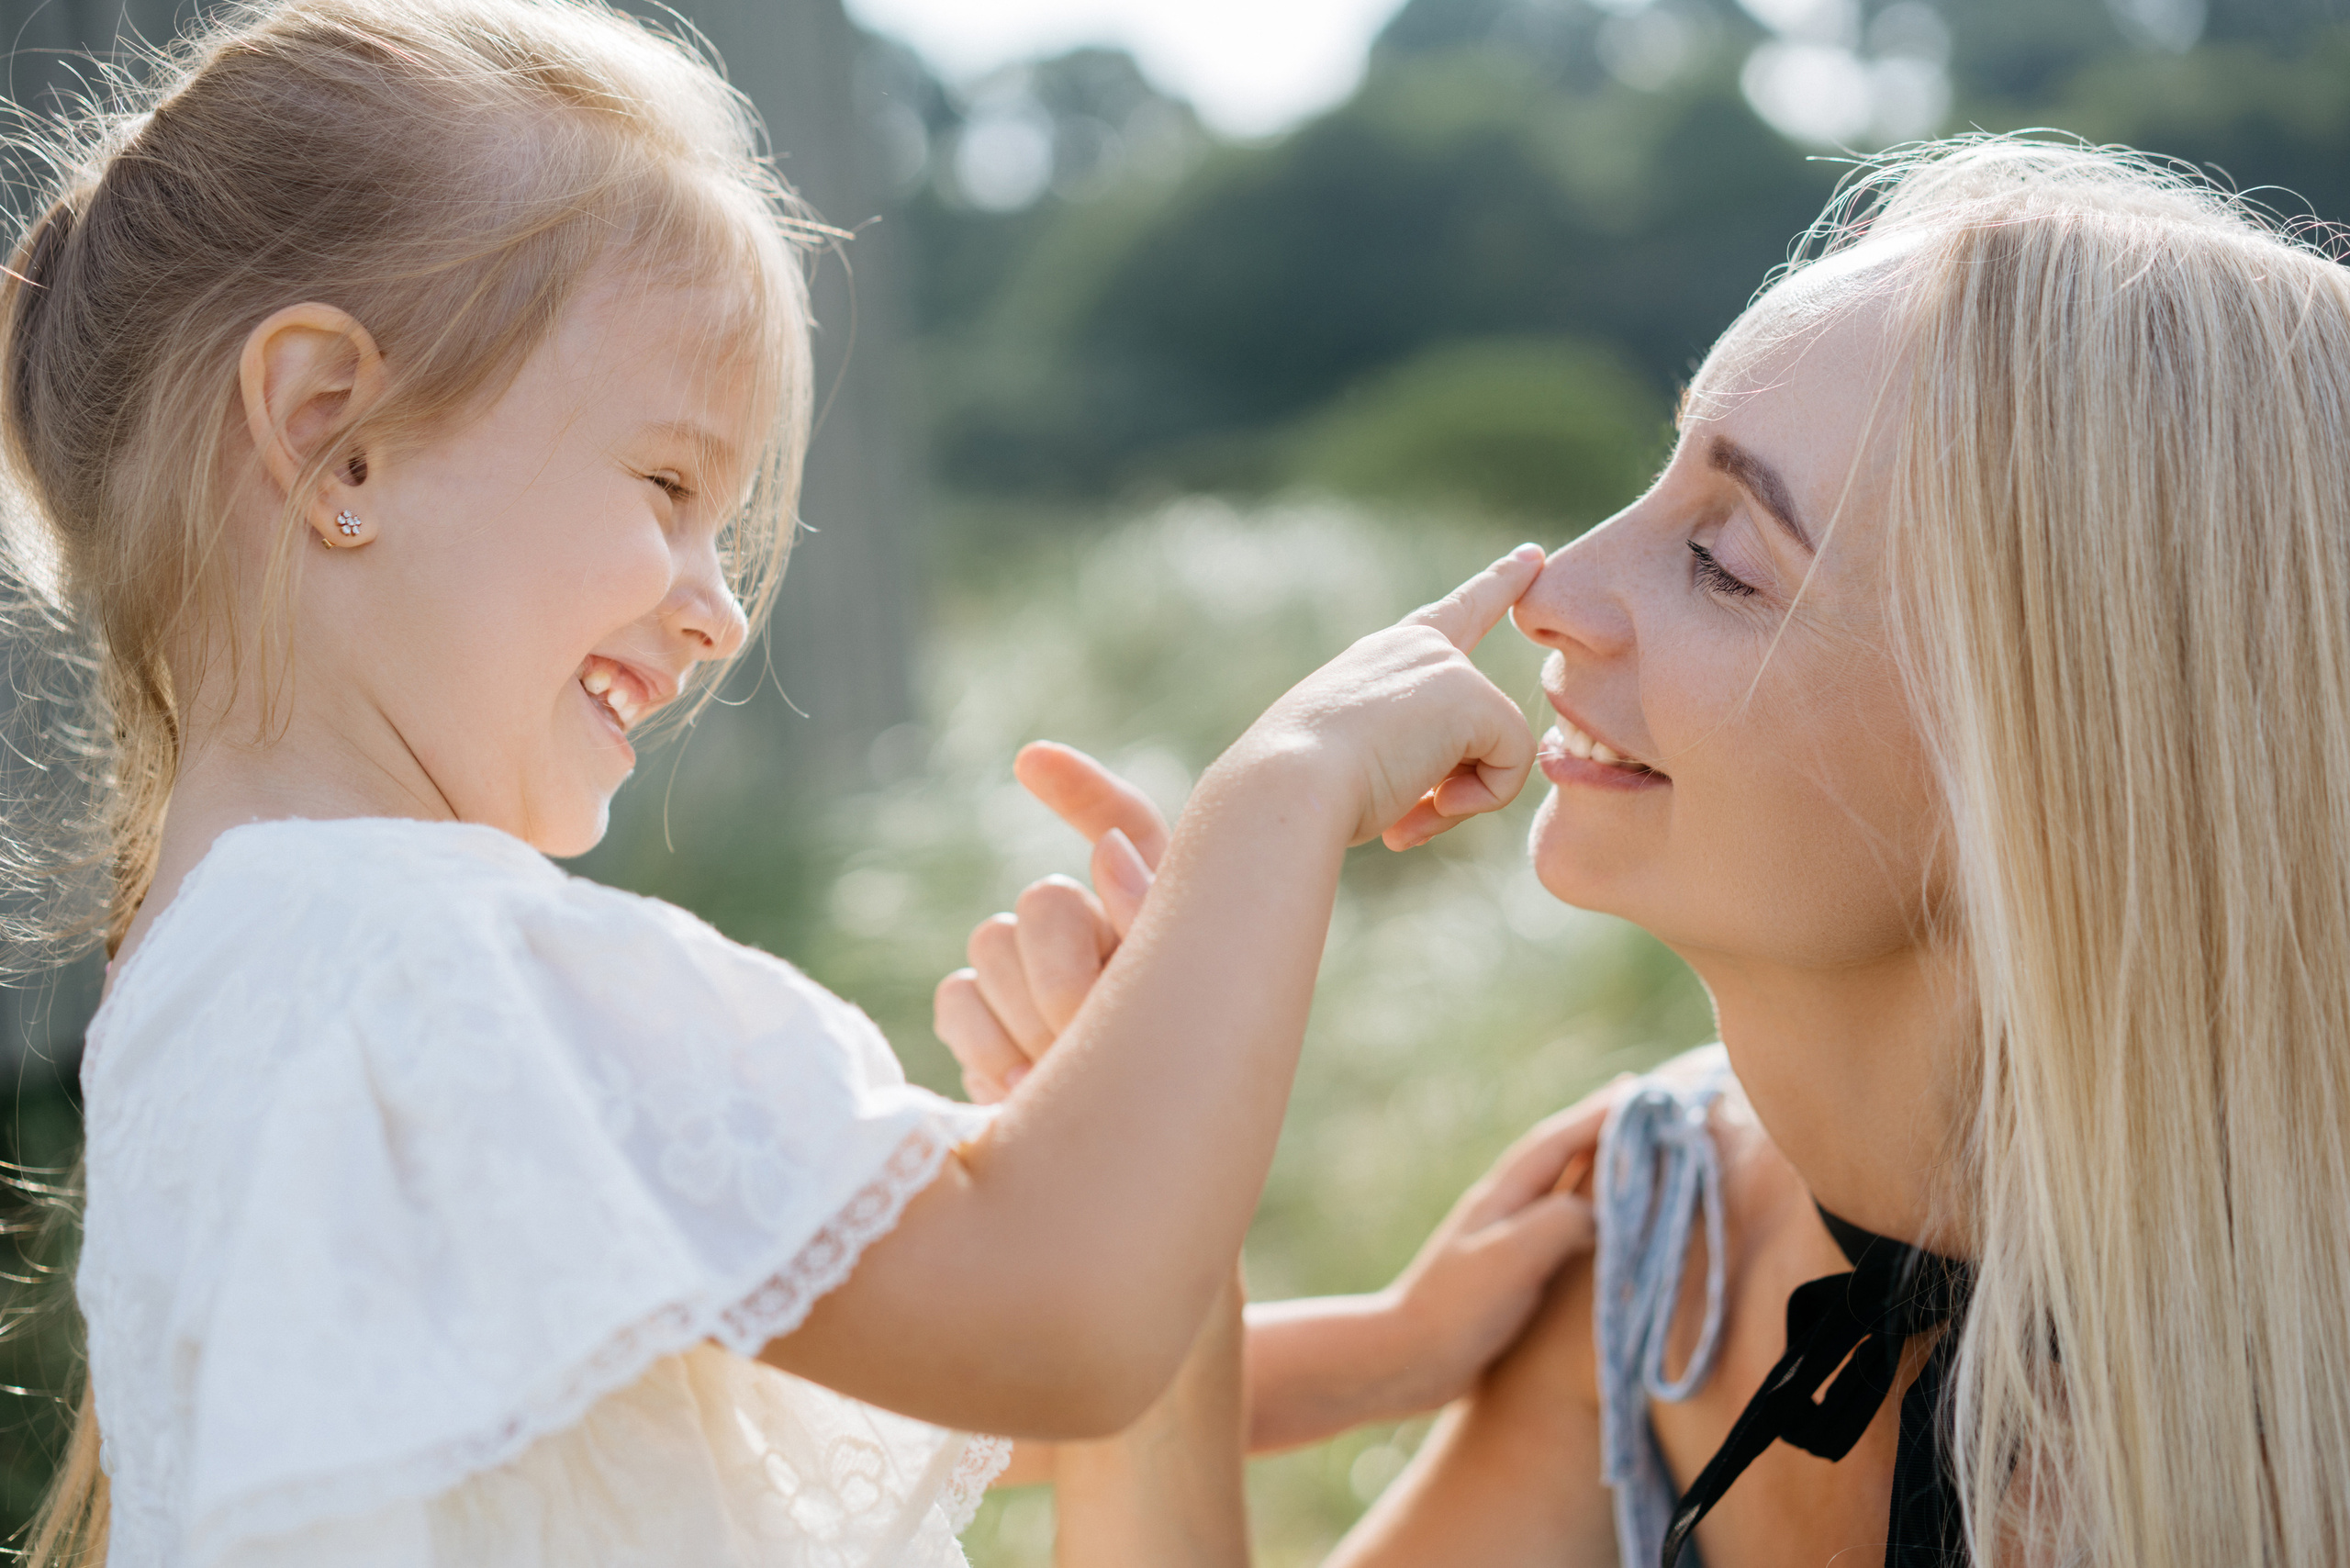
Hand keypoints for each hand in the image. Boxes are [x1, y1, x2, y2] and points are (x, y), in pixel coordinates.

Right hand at [935, 743, 1167, 1103]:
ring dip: (1023, 1017)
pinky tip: (1020, 1090)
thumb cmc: (1183, 1110)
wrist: (1134, 1211)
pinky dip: (983, 1043)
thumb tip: (1106, 853)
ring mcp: (1032, 979)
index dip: (1082, 792)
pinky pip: (955, 996)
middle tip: (1087, 1040)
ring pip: (991, 944)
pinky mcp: (986, 1025)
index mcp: (1163, 918)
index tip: (1030, 763)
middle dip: (1062, 972)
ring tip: (1059, 1078)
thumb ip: (1150, 930)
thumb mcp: (1187, 1016)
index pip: (1127, 826)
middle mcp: (1094, 935)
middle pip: (1044, 901)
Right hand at [1215, 544, 1544, 851]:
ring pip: (1494, 751)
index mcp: (1382, 656)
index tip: (1532, 556)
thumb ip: (1410, 755)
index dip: (1495, 585)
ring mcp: (1449, 666)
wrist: (1289, 783)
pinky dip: (1482, 800)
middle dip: (1472, 782)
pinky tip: (1433, 807)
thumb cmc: (1306, 786)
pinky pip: (1514, 762)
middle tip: (1415, 817)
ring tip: (1403, 815)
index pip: (1451, 614)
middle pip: (1485, 712)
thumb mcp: (1355, 757)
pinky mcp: (1475, 698)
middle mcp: (1418, 648)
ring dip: (1458, 800)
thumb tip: (1451, 793)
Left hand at [1241, 1084, 1615, 1452]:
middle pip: (1559, 1154)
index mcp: (1503, 1196)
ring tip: (1625, 1146)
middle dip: (1598, 1128)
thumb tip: (1602, 1211)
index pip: (1559, 1142)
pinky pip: (1557, 1224)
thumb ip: (1560, 1222)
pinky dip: (1585, 1209)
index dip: (1600, 1115)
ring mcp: (1503, 1238)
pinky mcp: (1507, 1272)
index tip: (1640, 1091)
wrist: (1404, 1360)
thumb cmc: (1457, 1309)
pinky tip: (1594, 1218)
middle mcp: (1503, 1208)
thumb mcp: (1513, 1258)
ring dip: (1591, 1162)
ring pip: (1557, 1186)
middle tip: (1639, 1104)